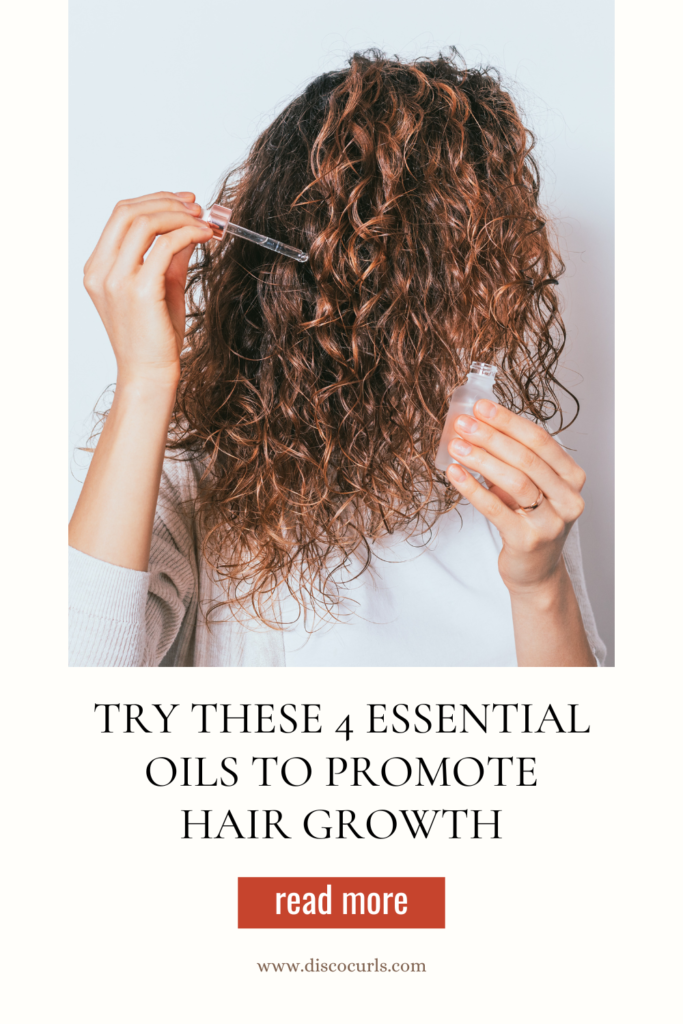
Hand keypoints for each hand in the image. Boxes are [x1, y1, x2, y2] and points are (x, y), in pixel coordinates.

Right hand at [82, 191, 214, 386]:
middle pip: (129, 212)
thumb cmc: (154, 338)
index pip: (120, 216)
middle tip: (197, 208)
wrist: (150, 374)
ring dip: (179, 216)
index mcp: (98, 269)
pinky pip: (164, 246)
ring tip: (203, 222)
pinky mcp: (139, 290)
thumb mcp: (161, 287)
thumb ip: (169, 255)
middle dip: (167, 202)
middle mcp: (101, 271)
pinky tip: (204, 237)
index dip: (154, 201)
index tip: (184, 202)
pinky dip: (188, 234)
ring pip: (145, 222)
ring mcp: (116, 280)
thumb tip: (188, 226)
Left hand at [446, 400, 585, 595]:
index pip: (541, 440)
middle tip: (463, 423)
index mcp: (572, 478)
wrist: (536, 572)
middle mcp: (568, 499)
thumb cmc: (530, 522)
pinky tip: (454, 473)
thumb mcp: (531, 487)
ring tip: (455, 445)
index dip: (508, 421)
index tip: (480, 407)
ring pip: (514, 481)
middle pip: (526, 458)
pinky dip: (472, 488)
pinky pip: (495, 508)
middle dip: (491, 436)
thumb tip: (477, 424)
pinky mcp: (529, 541)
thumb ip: (514, 460)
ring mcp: (551, 522)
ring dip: (481, 458)